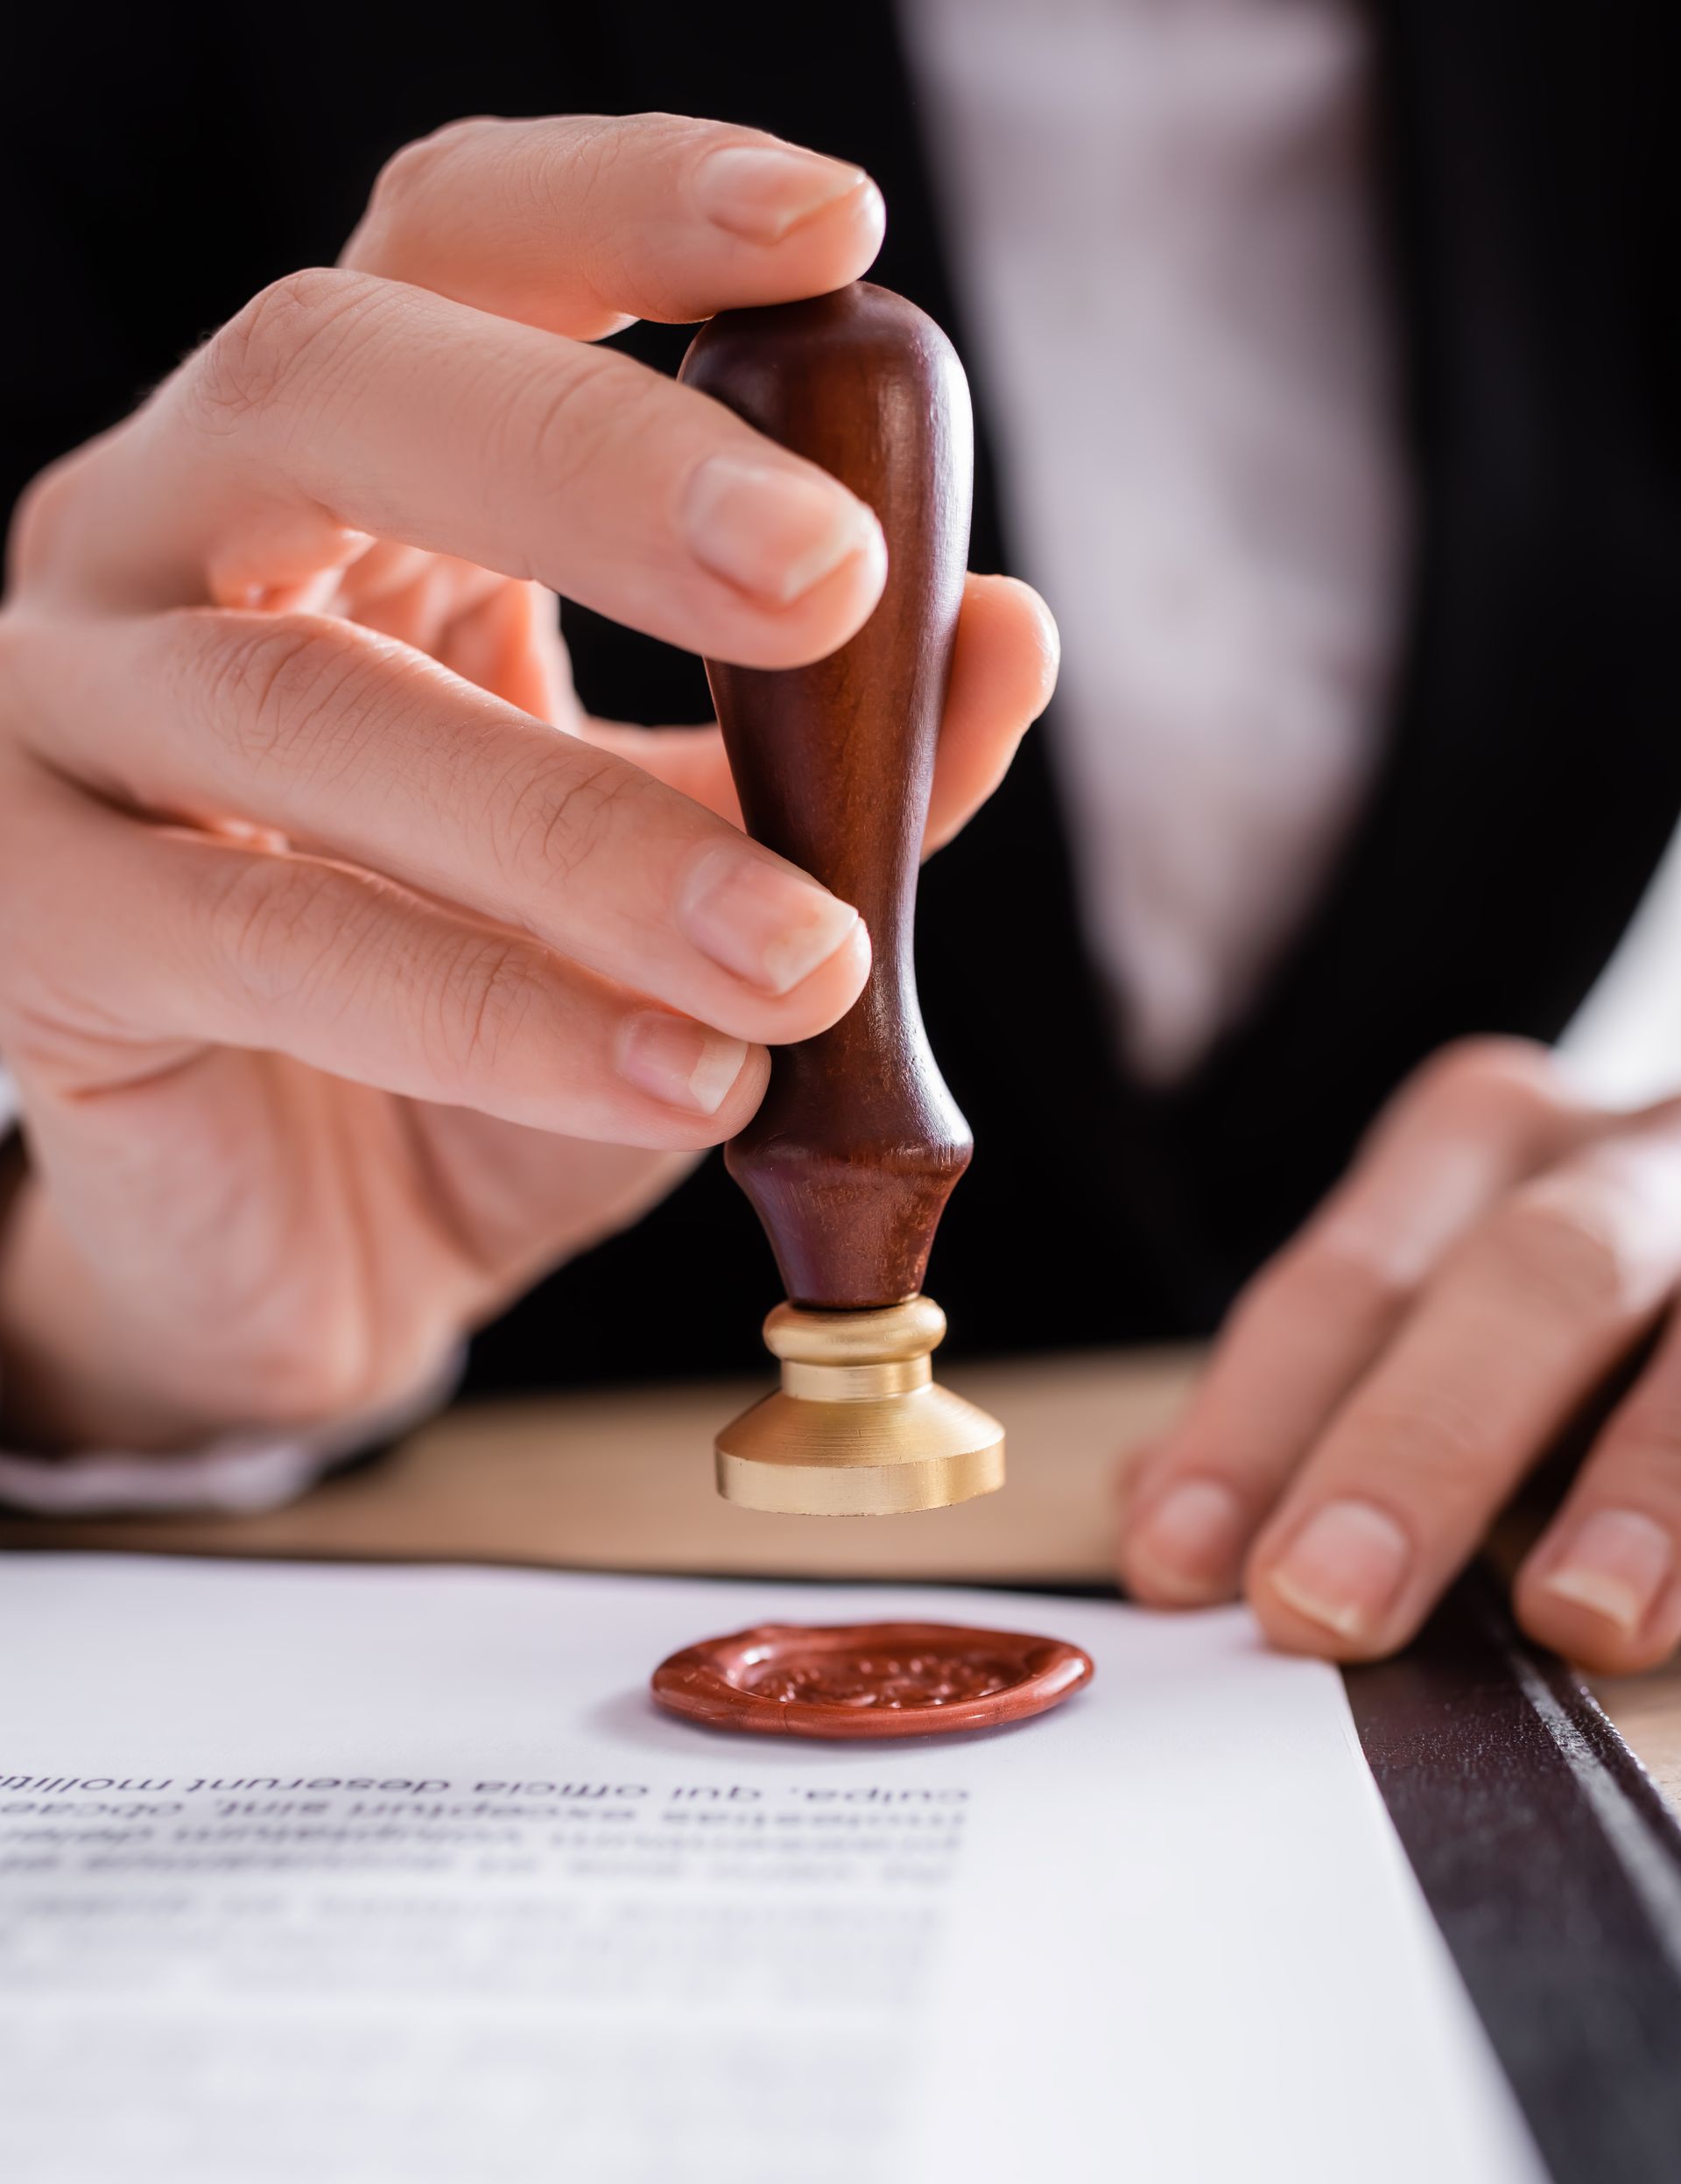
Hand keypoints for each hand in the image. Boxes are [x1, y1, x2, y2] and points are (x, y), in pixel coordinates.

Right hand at [0, 114, 1055, 1452]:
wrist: (322, 1250)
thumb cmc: (509, 1022)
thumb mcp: (696, 875)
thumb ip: (837, 764)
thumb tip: (1008, 631)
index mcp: (345, 473)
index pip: (449, 249)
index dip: (621, 208)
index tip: (832, 237)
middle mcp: (165, 534)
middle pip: (327, 379)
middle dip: (595, 462)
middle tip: (825, 577)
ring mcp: (64, 714)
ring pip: (304, 700)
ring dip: (587, 836)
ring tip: (802, 959)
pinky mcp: (33, 924)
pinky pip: (269, 941)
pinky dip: (498, 1018)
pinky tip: (679, 1083)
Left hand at [1118, 1039, 1680, 1674]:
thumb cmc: (1579, 1290)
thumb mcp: (1442, 1295)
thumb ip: (1323, 1397)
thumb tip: (1157, 1512)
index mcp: (1485, 1142)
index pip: (1349, 1277)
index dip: (1259, 1422)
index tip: (1184, 1561)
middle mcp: (1633, 1155)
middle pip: (1528, 1282)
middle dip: (1421, 1446)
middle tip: (1326, 1601)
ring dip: (1650, 1476)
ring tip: (1576, 1615)